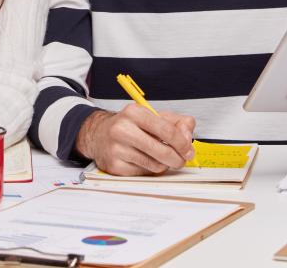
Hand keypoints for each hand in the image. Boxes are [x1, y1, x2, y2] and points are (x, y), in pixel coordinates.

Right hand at [75, 105, 195, 175]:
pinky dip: (149, 170)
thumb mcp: (151, 116)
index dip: (182, 143)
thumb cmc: (128, 125)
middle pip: (163, 151)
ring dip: (164, 165)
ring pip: (155, 165)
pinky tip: (144, 161)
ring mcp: (117, 149)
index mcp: (134, 113)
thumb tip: (188, 136)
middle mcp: (123, 130)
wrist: (98, 134)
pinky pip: (144, 174)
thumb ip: (176, 122)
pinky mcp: (114, 166)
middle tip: (181, 159)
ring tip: (160, 157)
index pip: (167, 130)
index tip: (188, 150)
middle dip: (178, 159)